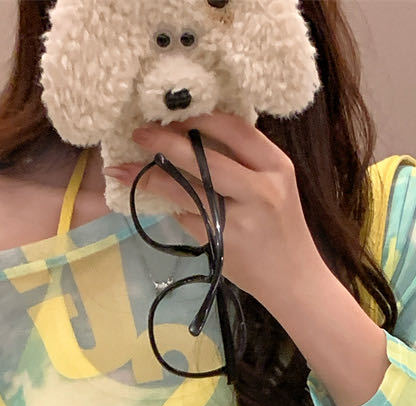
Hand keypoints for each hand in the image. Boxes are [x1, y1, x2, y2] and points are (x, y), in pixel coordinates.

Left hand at [106, 111, 327, 310]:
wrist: (293, 280)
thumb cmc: (279, 228)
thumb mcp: (274, 187)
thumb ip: (244, 162)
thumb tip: (192, 135)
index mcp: (276, 165)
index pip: (233, 128)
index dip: (198, 117)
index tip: (170, 113)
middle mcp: (260, 189)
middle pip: (205, 158)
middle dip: (166, 143)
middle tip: (139, 133)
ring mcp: (240, 218)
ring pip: (187, 190)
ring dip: (151, 178)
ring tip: (122, 169)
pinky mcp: (222, 243)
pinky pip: (187, 218)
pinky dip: (169, 208)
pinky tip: (150, 201)